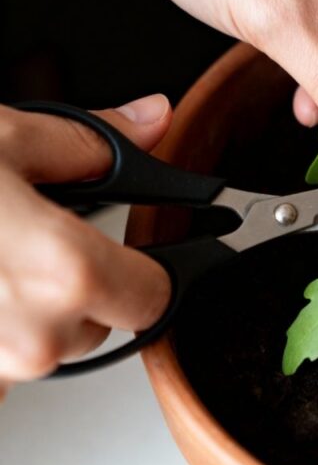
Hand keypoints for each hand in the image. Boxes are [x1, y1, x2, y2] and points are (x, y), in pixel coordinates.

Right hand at [0, 96, 171, 398]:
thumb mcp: (5, 139)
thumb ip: (92, 141)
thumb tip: (150, 118)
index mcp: (63, 273)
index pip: (155, 298)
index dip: (150, 271)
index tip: (136, 254)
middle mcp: (30, 337)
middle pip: (100, 323)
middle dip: (83, 284)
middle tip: (36, 237)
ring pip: (47, 345)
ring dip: (32, 308)